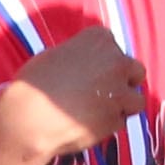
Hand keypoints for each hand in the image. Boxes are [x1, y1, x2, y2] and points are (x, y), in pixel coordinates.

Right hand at [0, 26, 149, 163]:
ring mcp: (120, 92)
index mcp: (99, 39)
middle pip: (135, 71)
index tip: (94, 71)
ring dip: (123, 105)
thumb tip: (84, 64)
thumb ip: (79, 55)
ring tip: (100, 111)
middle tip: (104, 92)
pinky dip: (110, 124)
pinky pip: (121, 121)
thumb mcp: (53, 55)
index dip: (106, 61)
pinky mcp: (117, 119)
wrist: (28, 118)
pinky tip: (89, 124)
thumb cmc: (33, 86)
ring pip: (136, 100)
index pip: (114, 47)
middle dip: (124, 81)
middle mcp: (116, 61)